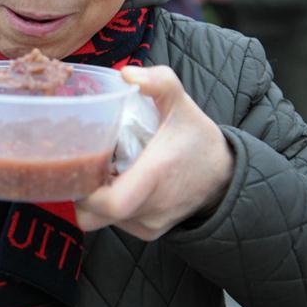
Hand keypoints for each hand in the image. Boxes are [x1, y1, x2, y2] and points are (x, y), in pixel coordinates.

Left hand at [75, 66, 233, 240]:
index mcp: (155, 176)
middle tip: (87, 163)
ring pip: (101, 219)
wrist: (224, 176)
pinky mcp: (147, 232)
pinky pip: (114, 223)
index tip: (83, 165)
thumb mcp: (182, 103)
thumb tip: (126, 73)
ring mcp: (148, 224)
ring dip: (96, 197)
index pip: (111, 203)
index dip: (86, 191)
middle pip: (94, 214)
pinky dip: (111, 204)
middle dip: (82, 191)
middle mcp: (150, 207)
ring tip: (106, 169)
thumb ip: (159, 81)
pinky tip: (121, 181)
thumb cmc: (197, 138)